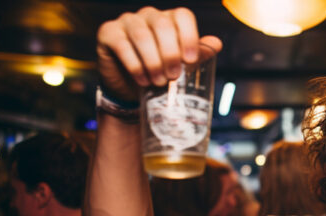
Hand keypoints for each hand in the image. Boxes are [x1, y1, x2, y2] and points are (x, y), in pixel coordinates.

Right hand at [96, 7, 221, 101]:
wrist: (130, 88)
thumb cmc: (159, 73)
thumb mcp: (181, 65)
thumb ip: (198, 54)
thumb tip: (217, 43)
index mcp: (170, 20)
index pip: (182, 15)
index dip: (189, 36)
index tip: (190, 60)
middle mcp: (148, 16)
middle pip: (163, 25)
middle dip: (170, 53)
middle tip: (173, 76)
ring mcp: (127, 22)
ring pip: (142, 35)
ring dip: (152, 61)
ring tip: (158, 82)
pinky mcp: (108, 33)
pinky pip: (122, 44)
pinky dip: (135, 65)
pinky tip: (142, 80)